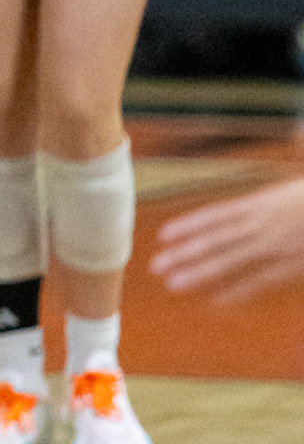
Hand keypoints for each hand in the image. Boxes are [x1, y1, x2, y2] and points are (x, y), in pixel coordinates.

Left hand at [151, 175, 303, 299]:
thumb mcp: (292, 188)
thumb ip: (274, 183)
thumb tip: (281, 141)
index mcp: (262, 203)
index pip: (218, 215)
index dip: (190, 224)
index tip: (163, 234)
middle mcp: (263, 224)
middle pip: (216, 239)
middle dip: (184, 252)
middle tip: (155, 266)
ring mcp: (276, 245)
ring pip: (232, 259)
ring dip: (200, 271)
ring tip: (173, 283)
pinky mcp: (291, 264)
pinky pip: (262, 279)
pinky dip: (239, 290)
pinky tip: (216, 303)